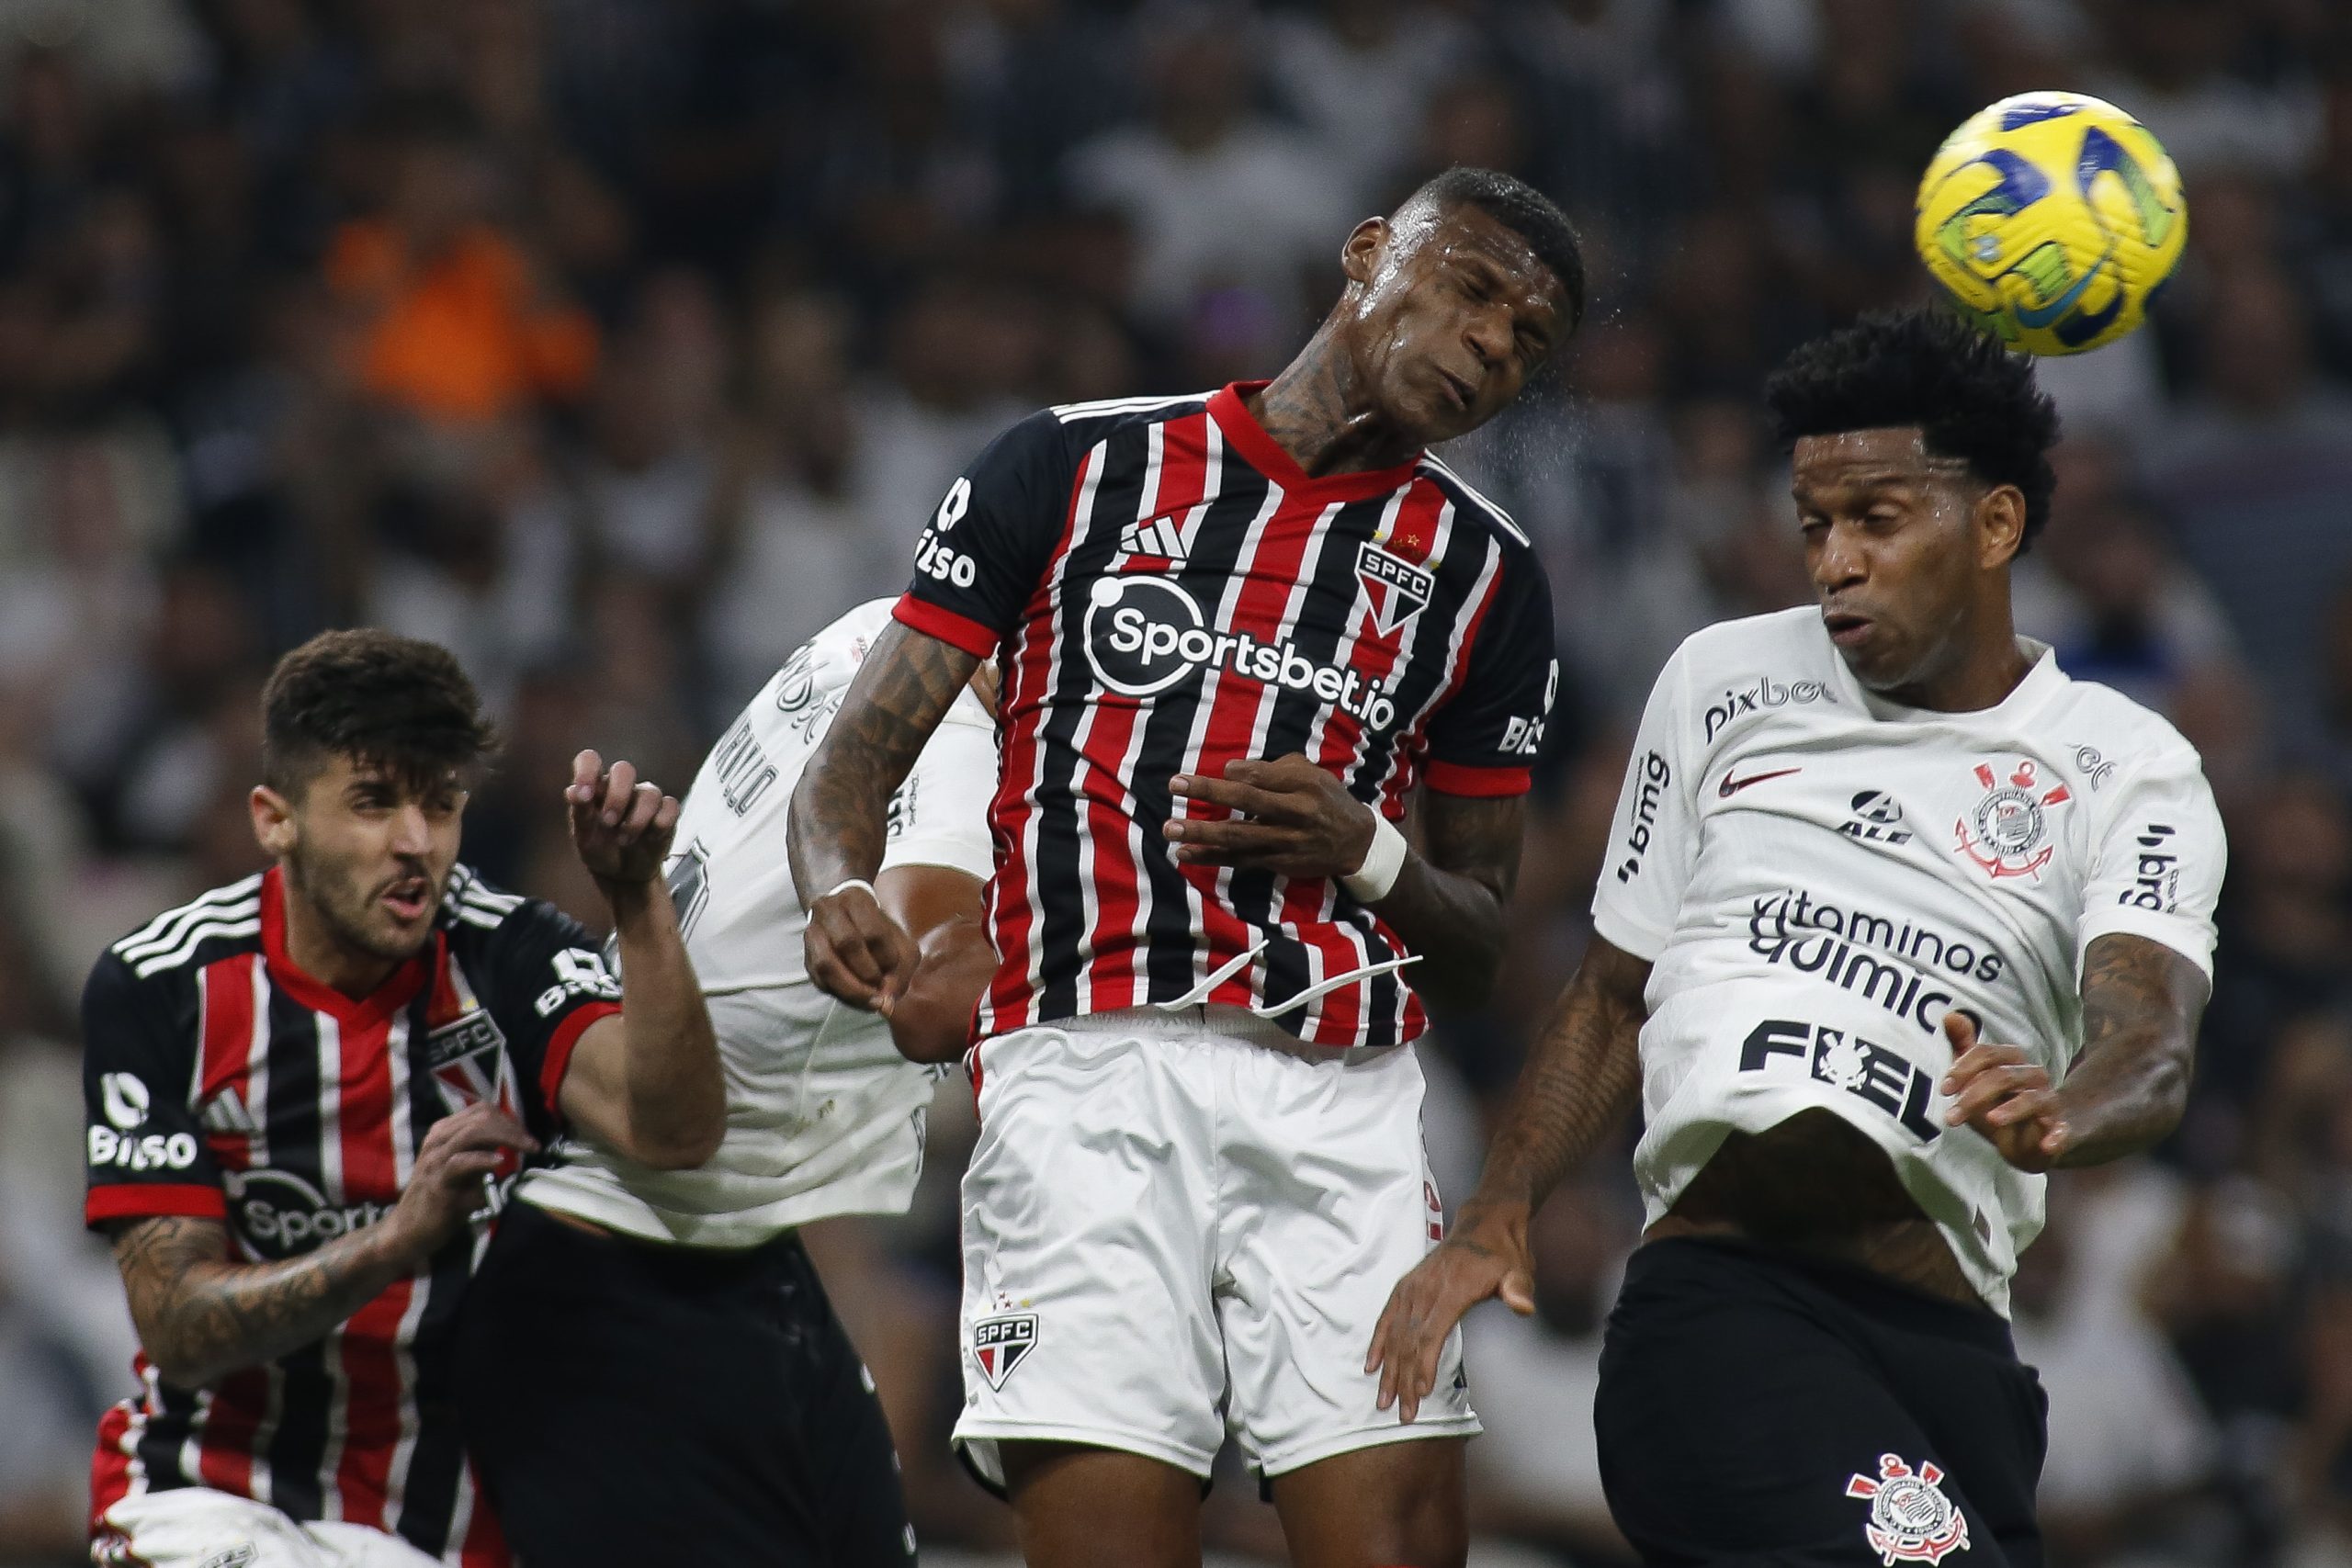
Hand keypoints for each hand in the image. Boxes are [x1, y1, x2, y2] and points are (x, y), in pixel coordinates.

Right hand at [383, 1102, 537, 1260]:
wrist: (409, 1231)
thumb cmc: (441, 1200)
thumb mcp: (466, 1171)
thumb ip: (484, 1153)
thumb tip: (515, 1141)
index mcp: (444, 1132)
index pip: (482, 1111)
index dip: (509, 1120)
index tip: (526, 1139)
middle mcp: (438, 1139)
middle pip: (482, 1116)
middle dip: (513, 1127)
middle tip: (532, 1145)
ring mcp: (435, 1159)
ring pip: (473, 1131)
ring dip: (507, 1137)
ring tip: (527, 1149)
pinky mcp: (437, 1183)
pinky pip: (461, 1162)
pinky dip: (483, 1160)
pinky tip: (500, 1163)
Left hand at [567, 750, 679, 887]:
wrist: (623, 875)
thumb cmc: (600, 851)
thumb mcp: (584, 837)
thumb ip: (579, 813)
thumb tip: (572, 791)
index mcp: (596, 788)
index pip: (589, 760)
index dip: (586, 771)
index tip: (584, 796)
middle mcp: (621, 788)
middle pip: (624, 769)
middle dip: (617, 797)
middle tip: (608, 823)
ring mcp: (645, 798)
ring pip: (650, 793)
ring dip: (636, 820)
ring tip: (624, 841)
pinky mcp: (665, 813)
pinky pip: (670, 807)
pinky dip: (660, 825)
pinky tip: (649, 838)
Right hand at [804, 881, 918, 1015]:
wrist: (846, 919)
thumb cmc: (880, 933)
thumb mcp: (900, 943)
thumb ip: (902, 969)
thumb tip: (886, 1004)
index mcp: (856, 899)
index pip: (873, 931)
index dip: (886, 957)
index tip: (894, 968)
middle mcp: (828, 910)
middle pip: (846, 943)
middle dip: (868, 973)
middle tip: (882, 989)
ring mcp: (812, 933)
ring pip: (825, 963)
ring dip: (851, 988)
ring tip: (870, 1000)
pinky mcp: (807, 957)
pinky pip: (819, 980)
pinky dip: (840, 993)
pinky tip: (856, 997)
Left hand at [1164, 753, 1377, 878]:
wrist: (1356, 842)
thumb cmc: (1325, 799)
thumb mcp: (1312, 774)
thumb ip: (1276, 769)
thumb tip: (1233, 771)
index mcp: (1305, 785)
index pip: (1266, 775)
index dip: (1239, 772)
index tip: (1222, 770)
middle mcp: (1296, 813)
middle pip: (1248, 801)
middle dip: (1209, 792)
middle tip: (1174, 785)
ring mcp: (1285, 842)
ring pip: (1239, 836)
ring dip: (1201, 832)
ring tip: (1170, 828)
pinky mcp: (1277, 863)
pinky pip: (1239, 860)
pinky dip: (1211, 858)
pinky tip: (1185, 854)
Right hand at [1365, 1199, 1534, 1422]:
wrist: (1485, 1223)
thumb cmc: (1503, 1253)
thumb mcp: (1519, 1269)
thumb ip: (1518, 1289)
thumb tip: (1523, 1306)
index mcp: (1451, 1288)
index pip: (1431, 1333)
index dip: (1423, 1365)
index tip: (1421, 1393)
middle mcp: (1426, 1288)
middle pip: (1409, 1340)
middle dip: (1403, 1379)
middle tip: (1402, 1413)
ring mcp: (1413, 1286)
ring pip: (1396, 1333)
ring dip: (1389, 1368)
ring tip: (1383, 1399)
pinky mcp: (1407, 1286)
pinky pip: (1387, 1316)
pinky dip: (1378, 1341)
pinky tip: (1372, 1363)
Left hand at [1940, 1011, 2069, 1171]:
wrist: (2024, 1141)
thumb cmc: (1996, 1104)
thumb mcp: (1973, 1078)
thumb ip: (1962, 1047)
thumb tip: (1950, 1015)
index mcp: (2012, 1061)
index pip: (1987, 1054)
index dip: (1963, 1068)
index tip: (1944, 1090)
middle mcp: (2033, 1076)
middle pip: (2004, 1076)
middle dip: (1974, 1095)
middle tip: (1950, 1118)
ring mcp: (2049, 1103)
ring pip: (2032, 1099)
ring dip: (2010, 1110)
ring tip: (1990, 1121)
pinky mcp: (2059, 1129)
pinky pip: (2063, 1130)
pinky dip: (2058, 1136)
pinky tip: (2047, 1145)